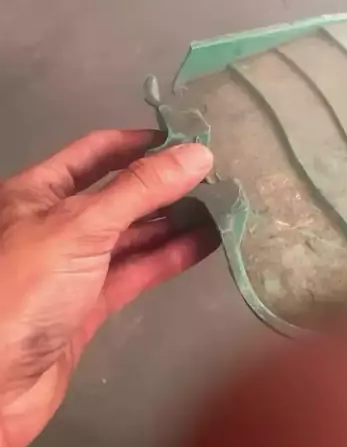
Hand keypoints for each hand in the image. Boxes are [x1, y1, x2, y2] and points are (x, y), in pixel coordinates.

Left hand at [0, 130, 213, 446]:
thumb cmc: (24, 289)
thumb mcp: (80, 226)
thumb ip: (139, 190)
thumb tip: (197, 154)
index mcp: (39, 191)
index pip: (98, 151)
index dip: (142, 143)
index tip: (189, 141)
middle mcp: (56, 223)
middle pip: (119, 193)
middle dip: (164, 184)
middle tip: (217, 176)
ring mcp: (73, 266)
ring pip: (131, 234)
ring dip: (173, 221)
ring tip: (222, 206)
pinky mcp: (89, 305)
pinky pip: (134, 272)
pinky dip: (168, 257)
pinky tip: (204, 243)